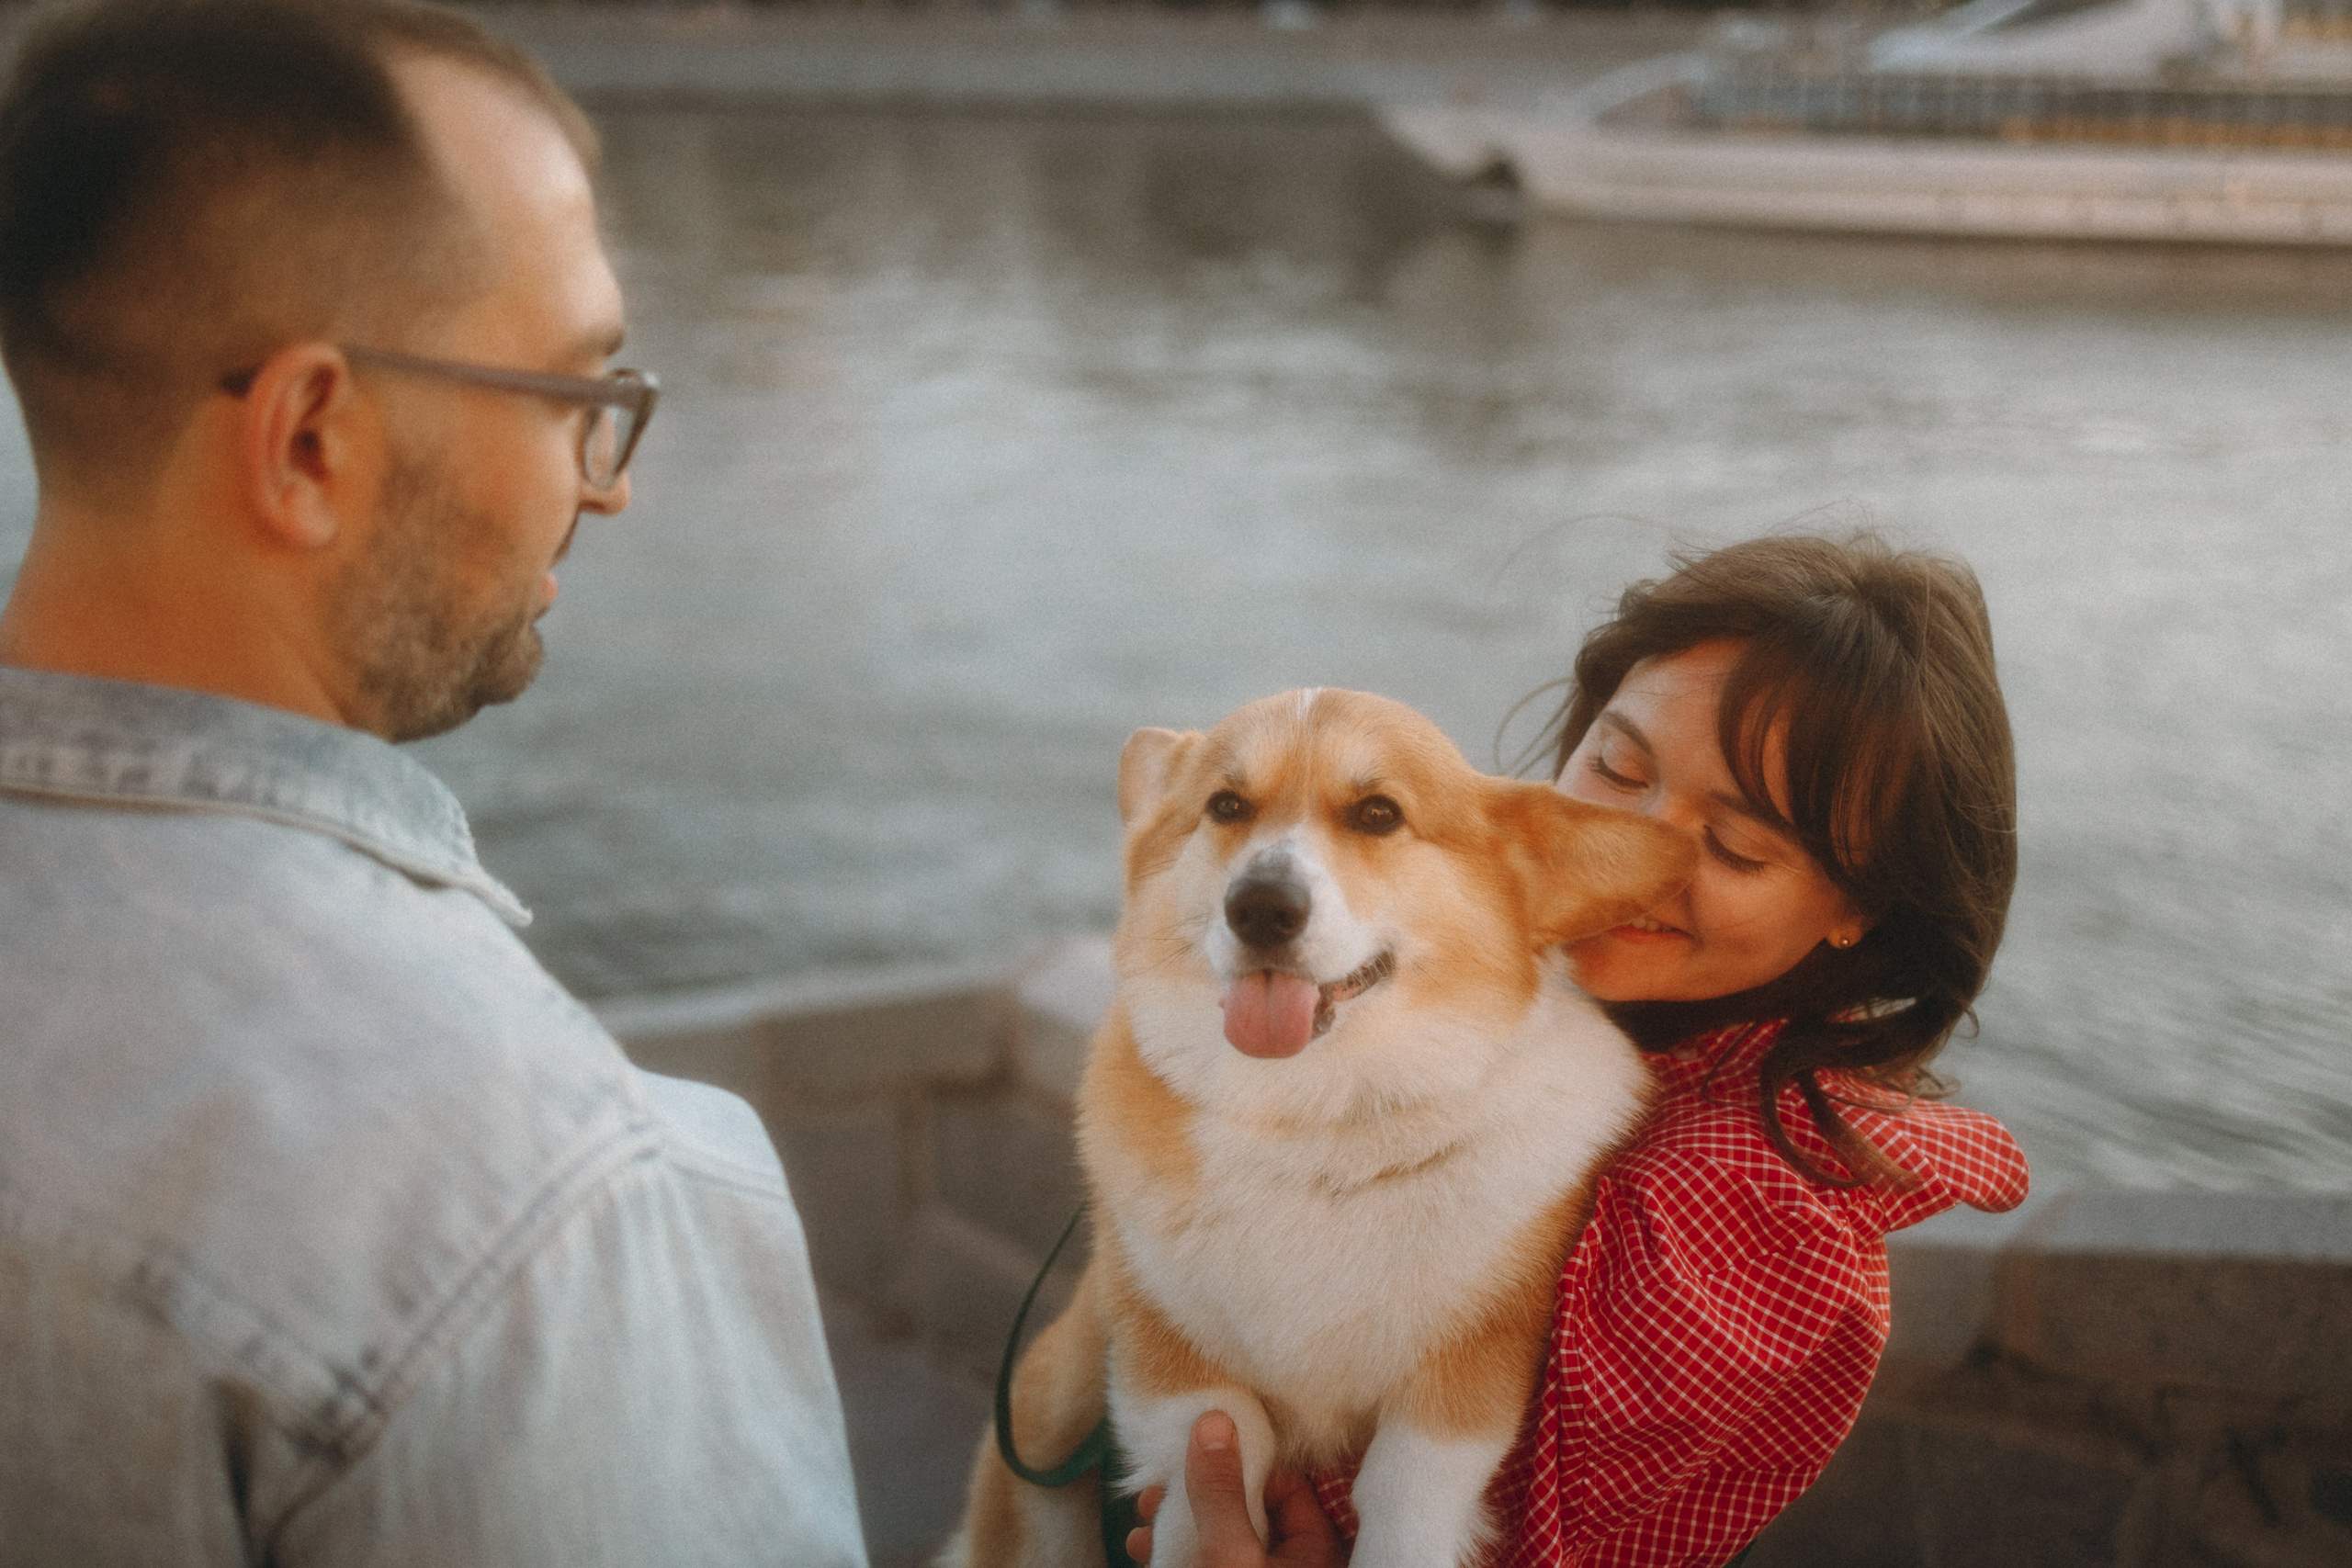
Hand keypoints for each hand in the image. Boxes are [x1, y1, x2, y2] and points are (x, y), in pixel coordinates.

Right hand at [1124, 1411, 1347, 1565]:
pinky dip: (1175, 1550)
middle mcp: (1292, 1563)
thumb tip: (1213, 1421)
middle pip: (1246, 1508)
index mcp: (1314, 1552)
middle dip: (1199, 1490)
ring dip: (1178, 1521)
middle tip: (1158, 1480)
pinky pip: (1206, 1559)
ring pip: (1220, 1535)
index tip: (1201, 1437)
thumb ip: (1221, 1492)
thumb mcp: (1228, 1554)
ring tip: (1142, 1510)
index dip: (1241, 1460)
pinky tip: (1142, 1545)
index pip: (1284, 1485)